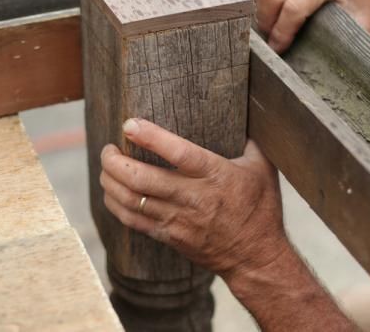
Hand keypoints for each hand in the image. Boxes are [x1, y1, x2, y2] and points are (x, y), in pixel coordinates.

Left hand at [99, 118, 287, 279]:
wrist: (255, 257)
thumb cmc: (260, 209)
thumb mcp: (262, 168)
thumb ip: (250, 141)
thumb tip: (245, 113)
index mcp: (215, 175)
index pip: (178, 153)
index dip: (150, 138)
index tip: (129, 124)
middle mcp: (193, 197)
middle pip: (141, 179)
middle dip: (115, 161)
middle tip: (109, 148)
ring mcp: (178, 220)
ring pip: (132, 200)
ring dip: (110, 181)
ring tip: (107, 166)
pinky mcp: (169, 236)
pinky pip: (133, 221)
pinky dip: (115, 205)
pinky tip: (111, 192)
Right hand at [252, 0, 369, 59]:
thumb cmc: (356, 7)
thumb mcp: (357, 26)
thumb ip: (342, 45)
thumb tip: (331, 79)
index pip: (293, 7)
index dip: (281, 33)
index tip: (277, 50)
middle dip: (267, 21)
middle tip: (271, 39)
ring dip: (263, 7)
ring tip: (275, 21)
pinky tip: (277, 0)